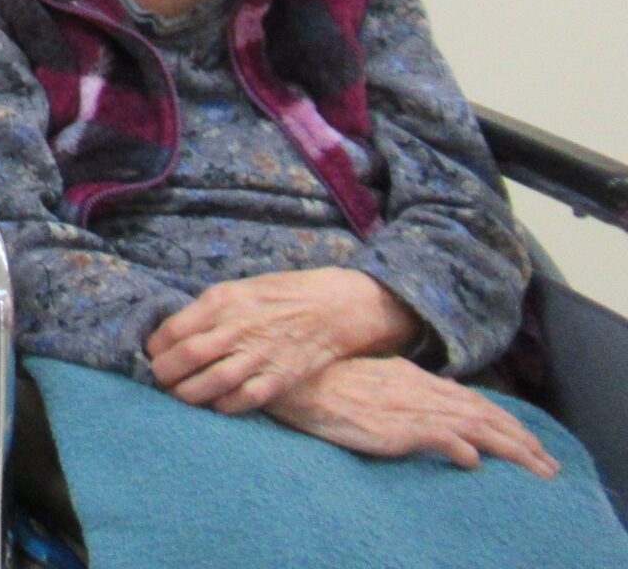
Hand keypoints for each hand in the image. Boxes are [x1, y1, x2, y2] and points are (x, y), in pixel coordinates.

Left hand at [147, 267, 418, 413]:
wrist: (331, 308)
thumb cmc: (277, 296)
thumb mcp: (236, 289)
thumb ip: (207, 311)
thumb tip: (173, 334)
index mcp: (221, 301)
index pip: (174, 330)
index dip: (156, 347)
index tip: (151, 355)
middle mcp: (236, 328)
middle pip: (187, 357)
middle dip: (164, 373)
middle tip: (158, 379)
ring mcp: (258, 355)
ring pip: (210, 383)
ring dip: (187, 394)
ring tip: (177, 396)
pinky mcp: (279, 379)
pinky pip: (242, 400)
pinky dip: (221, 406)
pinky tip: (213, 404)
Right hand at [268, 357, 558, 475]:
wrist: (298, 381)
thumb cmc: (330, 382)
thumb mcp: (376, 380)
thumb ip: (407, 389)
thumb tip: (432, 401)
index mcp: (416, 378)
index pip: (473, 400)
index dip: (506, 420)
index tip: (528, 440)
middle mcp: (421, 389)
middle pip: (484, 413)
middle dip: (521, 438)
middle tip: (548, 463)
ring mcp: (409, 406)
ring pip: (473, 425)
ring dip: (509, 448)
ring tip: (535, 468)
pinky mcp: (392, 425)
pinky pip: (434, 435)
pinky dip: (459, 446)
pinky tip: (473, 462)